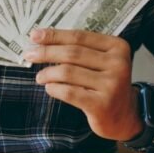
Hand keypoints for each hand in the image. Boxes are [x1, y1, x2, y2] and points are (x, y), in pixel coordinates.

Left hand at [23, 28, 143, 140]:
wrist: (124, 117)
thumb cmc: (106, 85)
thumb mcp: (101, 63)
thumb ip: (79, 50)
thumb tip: (42, 40)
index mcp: (117, 47)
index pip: (79, 36)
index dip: (54, 35)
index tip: (35, 36)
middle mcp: (118, 64)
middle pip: (72, 53)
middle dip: (46, 52)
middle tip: (29, 54)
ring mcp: (112, 85)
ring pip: (68, 72)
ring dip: (48, 73)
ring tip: (40, 76)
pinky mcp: (102, 104)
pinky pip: (69, 92)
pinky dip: (54, 88)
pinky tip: (49, 88)